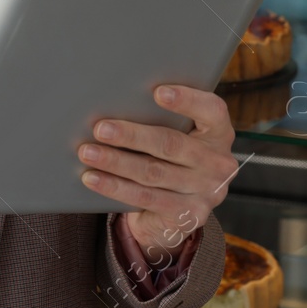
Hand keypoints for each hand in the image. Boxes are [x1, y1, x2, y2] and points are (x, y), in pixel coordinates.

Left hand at [78, 83, 237, 266]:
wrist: (178, 214)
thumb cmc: (169, 160)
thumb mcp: (175, 138)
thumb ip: (159, 121)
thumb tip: (112, 104)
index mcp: (218, 134)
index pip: (212, 110)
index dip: (187, 100)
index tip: (157, 92)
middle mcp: (218, 162)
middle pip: (171, 144)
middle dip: (132, 135)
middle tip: (100, 128)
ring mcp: (206, 191)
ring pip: (153, 172)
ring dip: (116, 161)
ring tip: (88, 152)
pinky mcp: (189, 215)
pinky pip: (145, 198)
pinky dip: (115, 187)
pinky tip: (93, 178)